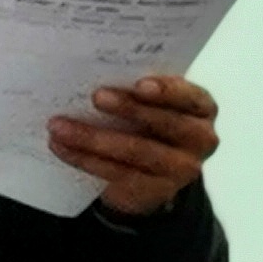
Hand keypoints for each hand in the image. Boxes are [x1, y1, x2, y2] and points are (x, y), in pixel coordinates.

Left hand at [50, 75, 219, 217]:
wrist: (153, 174)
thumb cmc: (151, 123)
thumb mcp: (156, 104)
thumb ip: (142, 90)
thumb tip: (98, 71)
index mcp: (203, 108)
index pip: (191, 97)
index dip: (167, 91)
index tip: (139, 84)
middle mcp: (202, 139)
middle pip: (165, 123)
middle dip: (128, 108)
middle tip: (96, 96)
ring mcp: (182, 169)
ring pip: (136, 151)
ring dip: (93, 137)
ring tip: (60, 126)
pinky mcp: (156, 190)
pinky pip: (118, 173)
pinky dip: (85, 158)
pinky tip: (61, 147)